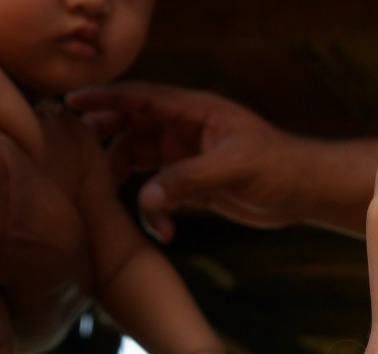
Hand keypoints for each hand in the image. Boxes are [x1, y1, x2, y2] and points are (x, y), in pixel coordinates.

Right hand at [67, 83, 312, 240]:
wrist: (305, 192)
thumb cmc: (279, 167)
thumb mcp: (234, 168)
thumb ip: (189, 179)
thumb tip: (147, 198)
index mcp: (195, 111)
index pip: (141, 98)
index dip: (105, 99)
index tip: (71, 105)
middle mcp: (185, 129)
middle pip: (130, 128)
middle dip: (106, 144)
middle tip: (84, 165)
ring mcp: (187, 156)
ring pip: (139, 162)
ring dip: (130, 186)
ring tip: (137, 211)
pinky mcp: (193, 183)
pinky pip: (159, 192)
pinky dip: (155, 210)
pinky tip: (165, 231)